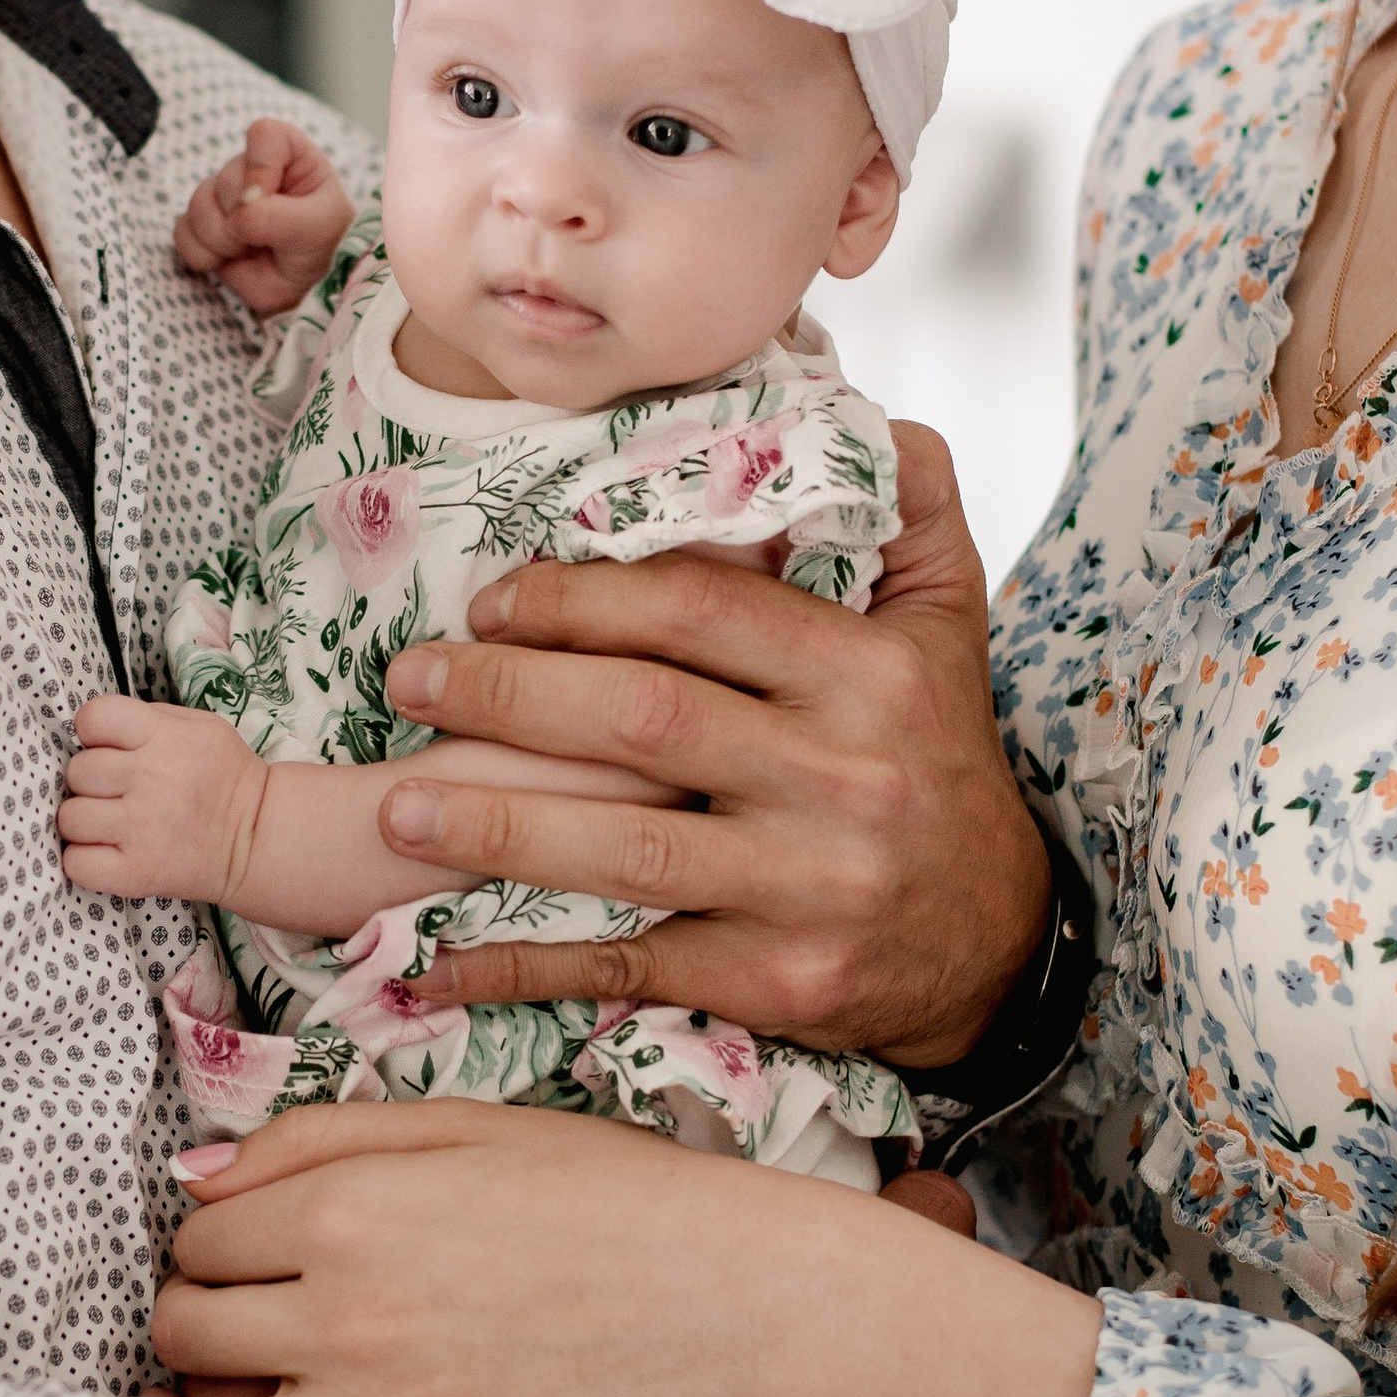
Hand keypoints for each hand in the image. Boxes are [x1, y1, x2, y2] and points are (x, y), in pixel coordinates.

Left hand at [60, 693, 266, 902]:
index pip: (93, 718)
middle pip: (77, 771)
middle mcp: (149, 779)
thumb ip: (147, 719)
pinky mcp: (137, 872)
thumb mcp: (199, 726)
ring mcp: (140, 829)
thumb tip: (94, 727)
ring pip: (70, 818)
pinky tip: (106, 852)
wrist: (259, 838)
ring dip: (85, 821)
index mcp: (162, 737)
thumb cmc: (223, 776)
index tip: (108, 746)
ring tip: (111, 824)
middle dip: (92, 780)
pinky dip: (84, 860)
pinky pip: (76, 864)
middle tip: (118, 791)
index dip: (93, 732)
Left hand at [158, 1100, 1099, 1396]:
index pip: (198, 1226)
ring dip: (219, 1390)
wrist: (734, 1294)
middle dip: (205, 1307)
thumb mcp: (470, 1123)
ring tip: (274, 1374)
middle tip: (264, 1305)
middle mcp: (337, 1293)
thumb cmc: (614, 1195)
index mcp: (348, 1194)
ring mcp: (371, 1388)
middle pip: (182, 1318)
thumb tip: (197, 1175)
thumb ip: (322, 1137)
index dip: (220, 1231)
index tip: (259, 1240)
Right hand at [172, 113, 353, 316]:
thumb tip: (239, 217)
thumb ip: (279, 217)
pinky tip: (227, 260)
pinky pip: (182, 232)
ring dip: (223, 240)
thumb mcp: (316, 228)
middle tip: (271, 241)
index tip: (266, 202)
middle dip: (244, 220)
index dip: (259, 169)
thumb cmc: (323, 245)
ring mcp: (223, 196)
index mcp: (289, 153)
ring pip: (198, 206)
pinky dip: (202, 254)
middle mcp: (252, 168)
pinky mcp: (203, 226)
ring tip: (251, 251)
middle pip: (225, 179)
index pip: (264, 135)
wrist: (306, 285)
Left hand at [368, 424, 1048, 1062]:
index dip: (580, 598)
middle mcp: (846, 778)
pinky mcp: (781, 983)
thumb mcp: (949, 627)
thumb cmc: (937, 763)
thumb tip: (873, 414)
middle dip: (509, 693)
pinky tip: (446, 961)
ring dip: (496, 829)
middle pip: (644, 719)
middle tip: (412, 678)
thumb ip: (912, 511)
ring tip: (397, 807)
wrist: (999, 944)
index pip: (700, 611)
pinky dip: (531, 967)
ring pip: (627, 850)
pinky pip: (634, 968)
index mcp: (872, 676)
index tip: (492, 598)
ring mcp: (811, 888)